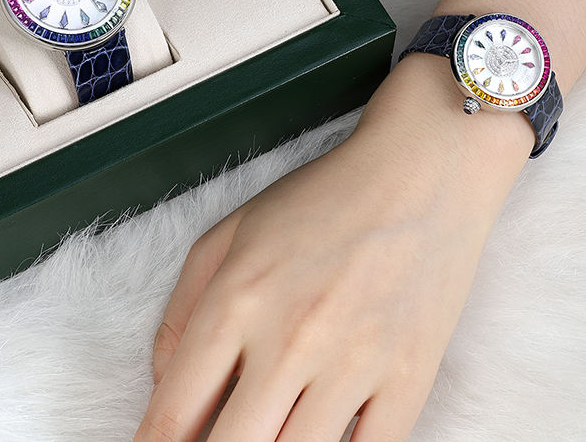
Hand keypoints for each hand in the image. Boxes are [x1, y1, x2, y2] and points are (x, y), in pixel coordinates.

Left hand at [133, 56, 530, 441]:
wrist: (420, 171)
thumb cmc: (324, 198)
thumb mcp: (232, 232)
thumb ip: (182, 310)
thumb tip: (164, 385)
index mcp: (238, 300)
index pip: (174, 413)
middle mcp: (291, 340)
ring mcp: (355, 364)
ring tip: (267, 432)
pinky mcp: (410, 378)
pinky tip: (318, 439)